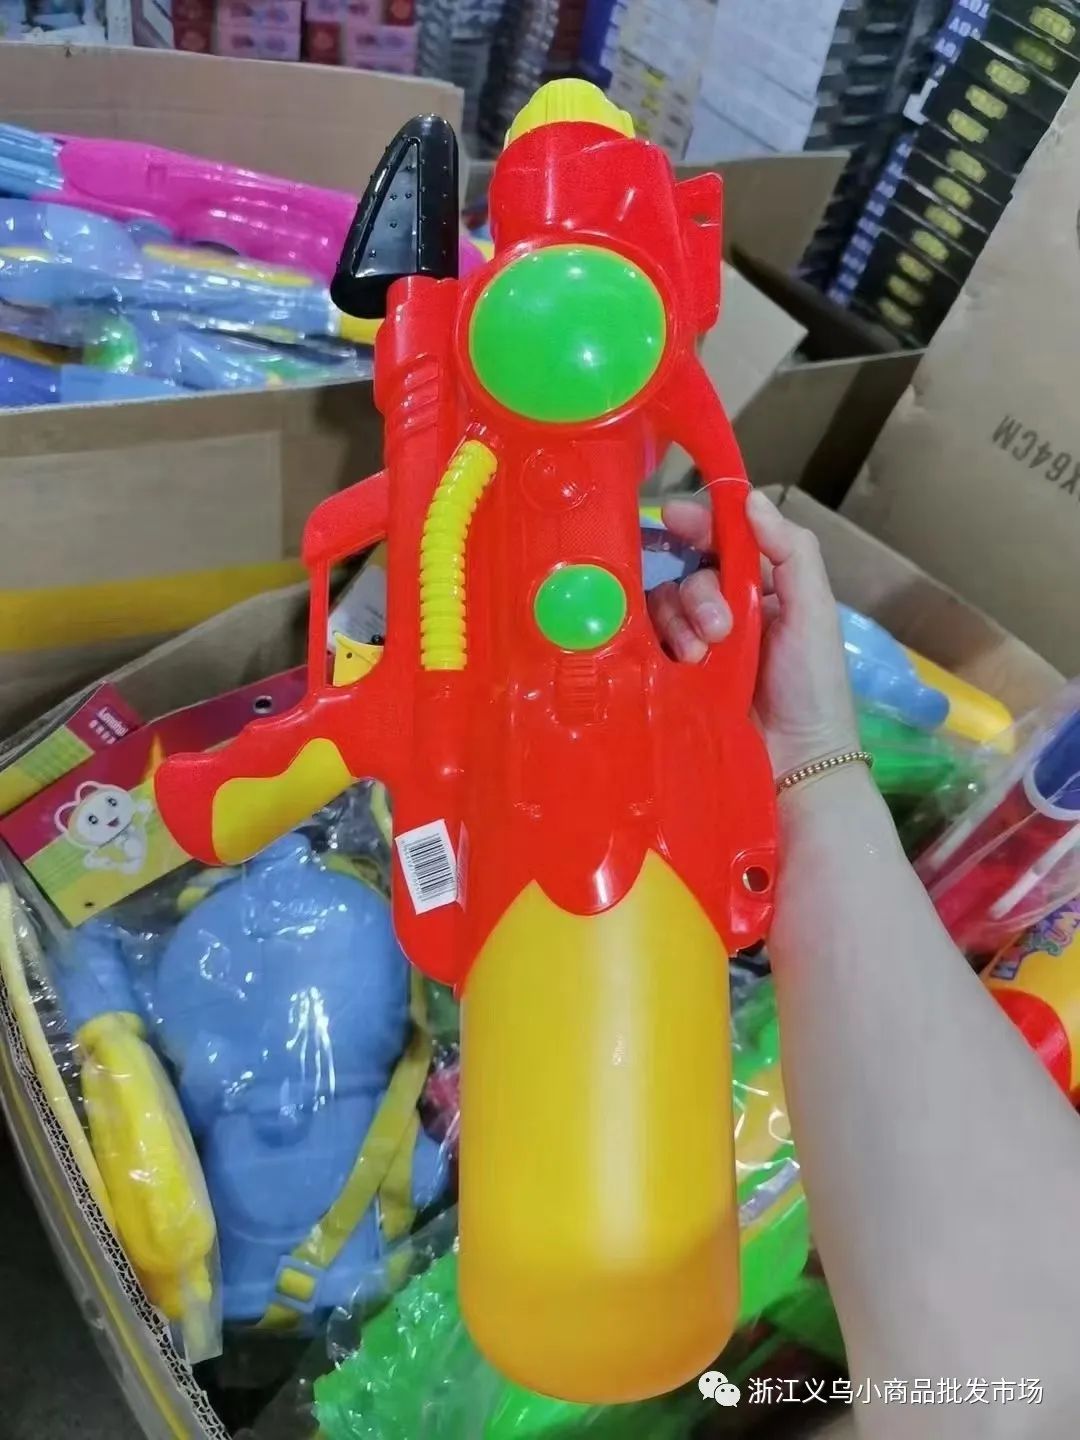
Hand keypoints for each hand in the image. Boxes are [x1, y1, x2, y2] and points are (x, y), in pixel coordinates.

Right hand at [647, 489, 858, 776]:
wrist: (795, 763)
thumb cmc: (812, 686)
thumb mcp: (814, 611)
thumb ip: (791, 550)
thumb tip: (750, 498)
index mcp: (764, 589)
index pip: (722, 542)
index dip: (698, 524)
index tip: (672, 518)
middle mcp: (728, 611)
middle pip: (689, 573)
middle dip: (698, 593)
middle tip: (719, 630)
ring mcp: (698, 645)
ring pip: (666, 606)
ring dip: (681, 623)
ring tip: (703, 657)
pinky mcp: (675, 676)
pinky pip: (650, 643)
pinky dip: (661, 646)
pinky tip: (681, 665)